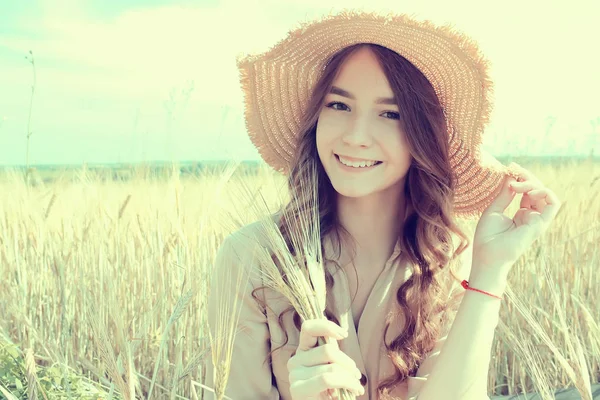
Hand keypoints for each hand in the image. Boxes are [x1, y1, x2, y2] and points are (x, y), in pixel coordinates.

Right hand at [287, 319, 364, 398]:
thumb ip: (333, 352)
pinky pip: (328, 379)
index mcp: (303, 351)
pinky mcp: (298, 390)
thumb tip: (343, 332)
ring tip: (356, 386)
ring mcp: (294, 375)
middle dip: (348, 363)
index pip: (308, 328)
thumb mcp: (332, 367)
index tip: (344, 334)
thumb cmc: (331, 391)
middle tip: (356, 375)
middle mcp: (295, 361)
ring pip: (331, 366)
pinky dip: (347, 383)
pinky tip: (355, 390)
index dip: (327, 326)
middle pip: (328, 350)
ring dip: (351, 377)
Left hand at [471, 162, 561, 277]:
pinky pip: (553, 203)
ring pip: (545, 193)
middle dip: (526, 177)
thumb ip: (505, 194)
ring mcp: (536, 220)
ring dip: (533, 183)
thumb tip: (511, 176)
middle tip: (513, 170)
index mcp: (521, 213)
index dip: (522, 177)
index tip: (511, 168)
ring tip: (517, 183)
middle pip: (537, 189)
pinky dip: (544, 192)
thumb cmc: (487, 237)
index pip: (528, 191)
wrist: (487, 255)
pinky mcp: (540, 224)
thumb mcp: (494, 209)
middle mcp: (531, 216)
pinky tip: (528, 190)